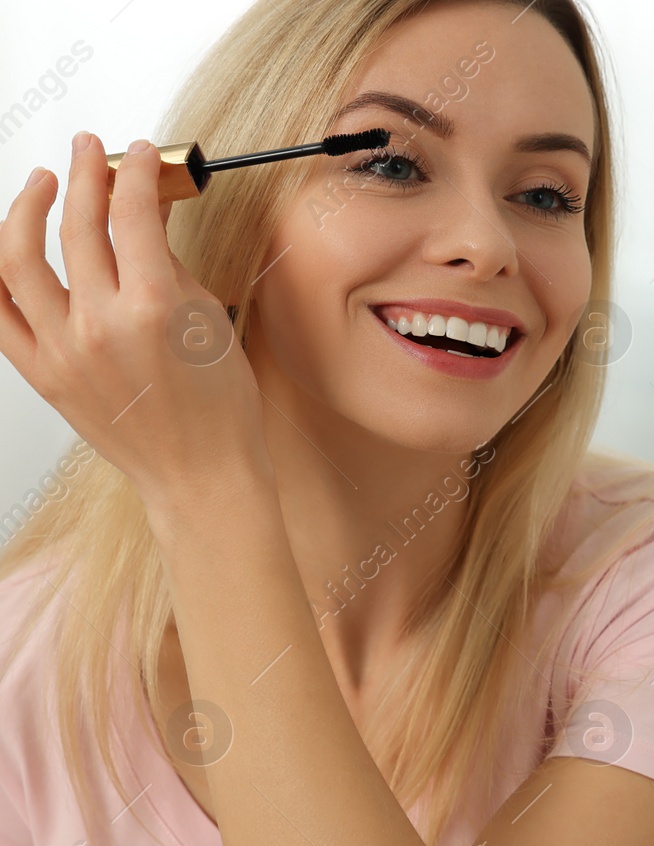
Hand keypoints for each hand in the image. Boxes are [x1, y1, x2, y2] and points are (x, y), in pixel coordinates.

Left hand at [0, 134, 270, 513]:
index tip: (137, 155)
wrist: (201, 473)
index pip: (133, 214)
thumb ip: (170, 264)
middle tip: (89, 151)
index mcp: (155, 309)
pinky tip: (7, 245)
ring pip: (19, 257)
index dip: (134, 173)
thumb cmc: (219, 410)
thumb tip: (146, 220)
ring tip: (42, 184)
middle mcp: (101, 325)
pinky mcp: (42, 373)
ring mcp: (64, 350)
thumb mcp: (209, 322)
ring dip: (26, 207)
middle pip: (79, 225)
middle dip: (85, 174)